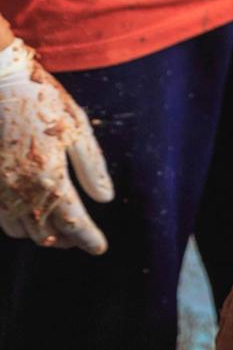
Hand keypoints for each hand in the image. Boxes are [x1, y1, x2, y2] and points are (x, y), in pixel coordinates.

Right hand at [0, 39, 112, 252]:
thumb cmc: (42, 101)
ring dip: (42, 235)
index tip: (100, 247)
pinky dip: (17, 223)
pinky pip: (1, 216)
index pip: (75, 222)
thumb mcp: (78, 129)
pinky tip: (32, 215)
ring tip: (60, 230)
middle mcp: (22, 188)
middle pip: (47, 233)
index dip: (90, 239)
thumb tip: (105, 198)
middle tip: (83, 239)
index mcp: (50, 176)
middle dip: (69, 240)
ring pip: (20, 231)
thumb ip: (92, 168)